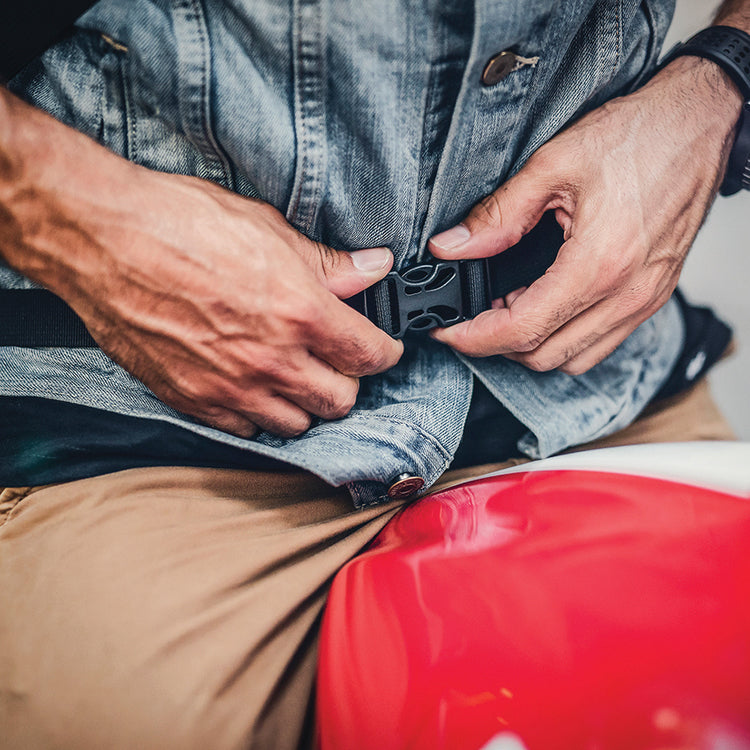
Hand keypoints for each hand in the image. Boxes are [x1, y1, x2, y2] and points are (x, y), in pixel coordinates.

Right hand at [0, 90, 402, 437]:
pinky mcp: (194, 400)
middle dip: (349, 381)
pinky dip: (259, 415)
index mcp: (300, 312)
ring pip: (297, 424)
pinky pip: (246, 429)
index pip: (369, 355)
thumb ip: (328, 263)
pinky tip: (253, 388)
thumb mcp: (268, 228)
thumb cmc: (181, 224)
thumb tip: (373, 270)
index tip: (382, 348)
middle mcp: (272, 359)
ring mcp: (231, 387)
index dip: (385, 352)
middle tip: (338, 360)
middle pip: (341, 400)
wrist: (103, 240)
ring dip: (306, 403)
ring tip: (296, 376)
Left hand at [428, 56, 742, 373]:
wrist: (700, 123)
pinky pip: (601, 343)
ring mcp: (644, 300)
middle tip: (473, 314)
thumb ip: (497, 215)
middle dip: (497, 344)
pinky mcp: (652, 297)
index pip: (523, 330)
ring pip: (573, 359)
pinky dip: (565, 338)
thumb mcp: (553, 165)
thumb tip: (452, 247)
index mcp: (599, 264)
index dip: (475, 338)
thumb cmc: (641, 136)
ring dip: (532, 345)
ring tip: (508, 307)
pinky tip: (546, 304)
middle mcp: (627, 294)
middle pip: (544, 356)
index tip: (449, 330)